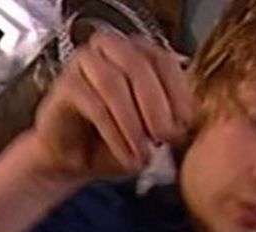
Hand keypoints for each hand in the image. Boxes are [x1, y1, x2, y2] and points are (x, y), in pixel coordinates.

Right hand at [24, 33, 192, 179]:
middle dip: (156, 107)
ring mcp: (84, 62)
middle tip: (165, 139)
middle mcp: (110, 48)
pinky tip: (126, 155)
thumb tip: (190, 121)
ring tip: (143, 153)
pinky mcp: (64, 85)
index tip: (185, 126)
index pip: (164, 60)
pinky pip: (94, 106)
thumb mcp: (152, 129)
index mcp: (137, 51)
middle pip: (139, 66)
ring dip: (133, 123)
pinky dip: (114, 134)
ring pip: (114, 83)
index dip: (178, 93)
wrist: (73, 160)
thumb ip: (172, 117)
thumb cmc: (114, 141)